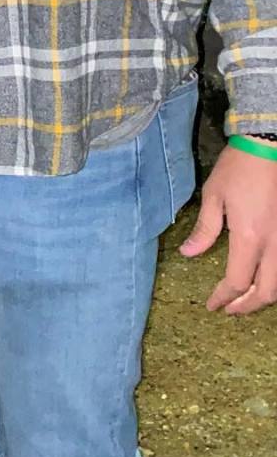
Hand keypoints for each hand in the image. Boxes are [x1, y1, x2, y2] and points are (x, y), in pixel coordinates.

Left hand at [179, 144, 276, 314]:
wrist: (269, 147)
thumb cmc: (238, 169)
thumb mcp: (214, 196)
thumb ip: (205, 229)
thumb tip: (189, 253)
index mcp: (250, 238)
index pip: (237, 281)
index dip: (224, 297)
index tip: (212, 305)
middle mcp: (274, 245)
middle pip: (266, 291)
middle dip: (247, 306)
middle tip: (230, 309)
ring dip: (264, 296)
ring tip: (246, 299)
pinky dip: (275, 280)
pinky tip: (264, 278)